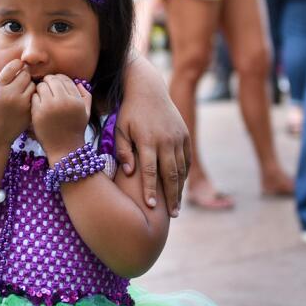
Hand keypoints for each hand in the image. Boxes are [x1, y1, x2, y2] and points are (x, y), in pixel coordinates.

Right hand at [0, 59, 33, 148]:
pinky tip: (26, 103)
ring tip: (23, 93)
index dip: (17, 64)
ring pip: (32, 85)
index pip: (12, 66)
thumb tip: (20, 67)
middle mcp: (9, 94)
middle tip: (21, 82)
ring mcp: (21, 104)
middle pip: (25, 74)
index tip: (19, 66)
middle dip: (25, 76)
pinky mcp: (29, 112)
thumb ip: (4, 82)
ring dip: (30, 87)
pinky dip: (33, 98)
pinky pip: (35, 98)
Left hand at [30, 75, 91, 161]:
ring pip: (41, 86)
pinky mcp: (38, 113)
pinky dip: (36, 98)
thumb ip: (86, 95)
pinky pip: (34, 97)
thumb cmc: (75, 129)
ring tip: (43, 95)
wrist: (64, 148)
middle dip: (49, 81)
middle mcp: (63, 101)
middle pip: (52, 79)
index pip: (65, 79)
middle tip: (47, 86)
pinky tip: (39, 104)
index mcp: (76, 100)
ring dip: (41, 88)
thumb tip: (78, 83)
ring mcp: (49, 107)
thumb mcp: (86, 112)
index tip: (57, 84)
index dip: (60, 79)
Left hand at [115, 88, 190, 216]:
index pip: (150, 170)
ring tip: (176, 207)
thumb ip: (123, 151)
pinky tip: (179, 187)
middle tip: (171, 215)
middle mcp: (166, 139)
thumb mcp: (119, 129)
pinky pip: (186, 159)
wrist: (148, 89)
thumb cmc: (128, 112)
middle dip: (171, 196)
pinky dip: (184, 174)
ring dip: (179, 189)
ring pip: (181, 168)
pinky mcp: (184, 135)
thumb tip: (128, 173)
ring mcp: (178, 137)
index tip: (150, 206)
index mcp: (148, 139)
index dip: (150, 189)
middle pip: (170, 174)